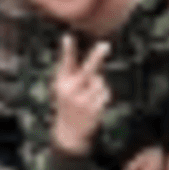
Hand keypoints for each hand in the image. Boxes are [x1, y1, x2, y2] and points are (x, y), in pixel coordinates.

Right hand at [51, 34, 111, 155]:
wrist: (69, 132)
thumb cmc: (68, 102)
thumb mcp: (65, 87)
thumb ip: (75, 71)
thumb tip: (92, 55)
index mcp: (62, 82)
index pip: (66, 63)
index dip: (68, 50)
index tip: (68, 37)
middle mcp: (71, 91)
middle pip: (88, 70)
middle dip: (97, 57)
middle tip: (105, 45)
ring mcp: (83, 101)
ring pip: (100, 82)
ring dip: (99, 85)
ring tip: (89, 95)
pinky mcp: (94, 109)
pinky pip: (105, 93)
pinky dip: (102, 95)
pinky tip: (93, 104)